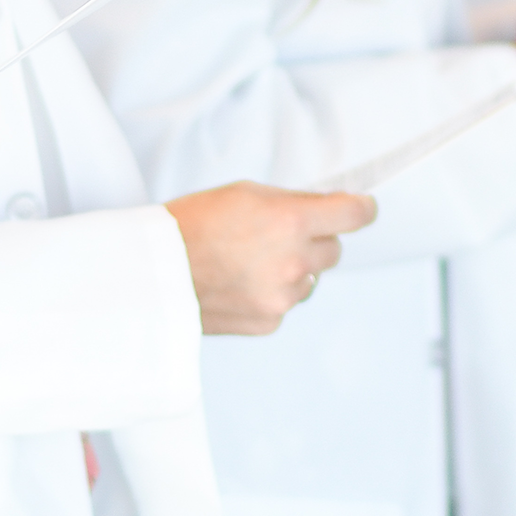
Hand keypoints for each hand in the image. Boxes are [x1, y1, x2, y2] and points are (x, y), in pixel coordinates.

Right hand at [164, 182, 377, 335]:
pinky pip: (287, 303)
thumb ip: (290, 202)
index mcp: (291, 222)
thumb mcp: (244, 194)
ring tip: (249, 261)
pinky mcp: (269, 322)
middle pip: (334, 249)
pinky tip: (241, 283)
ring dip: (293, 269)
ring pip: (311, 278)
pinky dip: (273, 294)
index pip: (355, 215)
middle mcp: (294, 262)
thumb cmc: (191, 227)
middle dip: (316, 239)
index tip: (362, 208)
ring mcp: (283, 297)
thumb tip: (323, 206)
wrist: (153, 275)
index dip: (362, 209)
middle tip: (280, 234)